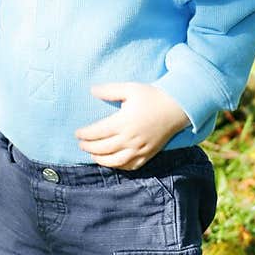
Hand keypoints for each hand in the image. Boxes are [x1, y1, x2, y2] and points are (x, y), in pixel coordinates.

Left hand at [75, 82, 189, 168]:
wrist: (177, 108)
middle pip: (103, 148)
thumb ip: (110, 91)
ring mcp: (140, 149)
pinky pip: (131, 166)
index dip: (85, 134)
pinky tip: (112, 162)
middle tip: (81, 144)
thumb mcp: (130, 88)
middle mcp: (130, 138)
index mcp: (124, 122)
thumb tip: (91, 90)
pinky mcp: (148, 154)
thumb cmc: (153, 96)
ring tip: (93, 155)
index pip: (97, 132)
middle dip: (88, 147)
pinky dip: (118, 166)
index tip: (77, 133)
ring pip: (115, 161)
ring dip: (101, 160)